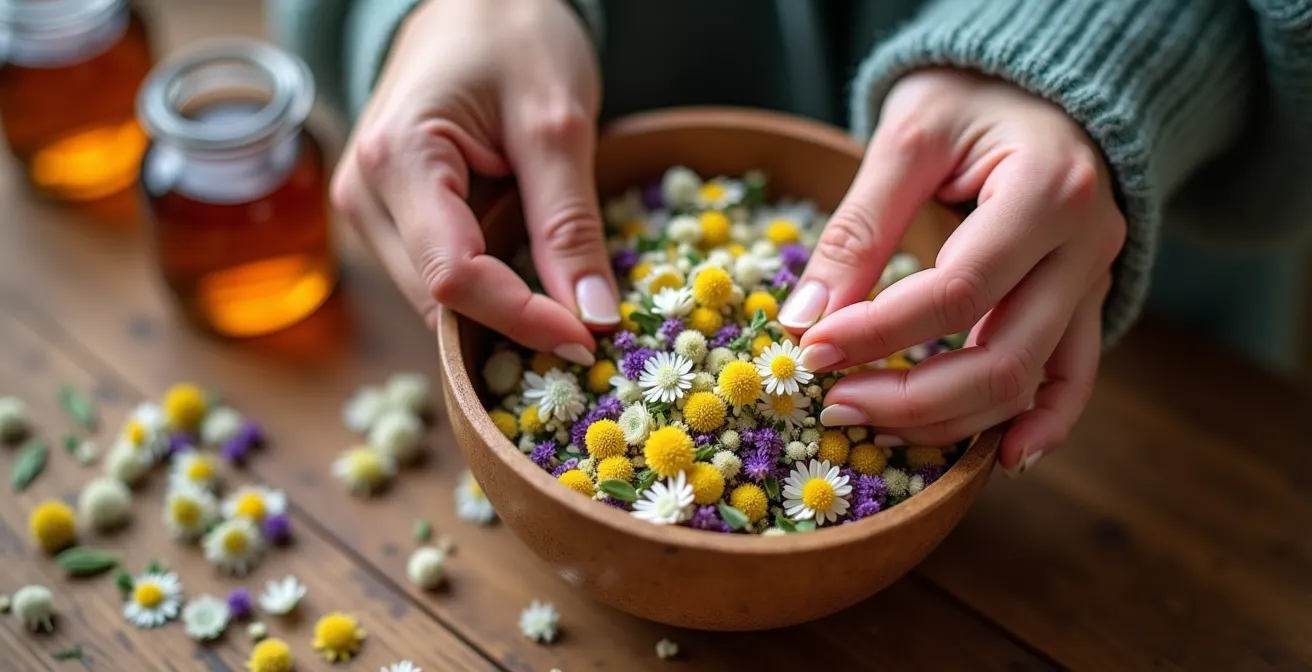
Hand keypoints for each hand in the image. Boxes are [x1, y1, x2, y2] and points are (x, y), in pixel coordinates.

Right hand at [330, 0, 616, 365]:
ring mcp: (371, 210)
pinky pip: (441, 276)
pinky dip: (491, 288)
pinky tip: (534, 278)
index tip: (587, 339)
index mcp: (397, 161)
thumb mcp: (557, 124)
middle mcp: (364, 195)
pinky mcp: (391, 217)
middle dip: (511, 325)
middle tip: (587, 330)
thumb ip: (569, 223)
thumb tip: (593, 317)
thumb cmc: (513, 35)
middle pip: (437, 301)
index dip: (521, 319)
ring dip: (502, 310)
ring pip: (437, 300)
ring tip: (566, 299)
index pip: (454, 277)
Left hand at [780, 69, 1124, 472]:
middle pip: (1003, 358)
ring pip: (1031, 383)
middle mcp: (1087, 247)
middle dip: (910, 397)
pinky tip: (1000, 458)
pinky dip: (1040, 424)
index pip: (957, 292)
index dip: (878, 333)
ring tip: (872, 424)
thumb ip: (858, 228)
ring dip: (950, 420)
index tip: (810, 350)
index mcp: (1048, 192)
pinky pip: (1073, 379)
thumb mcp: (908, 137)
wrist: (1042, 84)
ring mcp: (1094, 281)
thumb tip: (803, 320)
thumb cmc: (972, 97)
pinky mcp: (1086, 302)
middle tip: (833, 406)